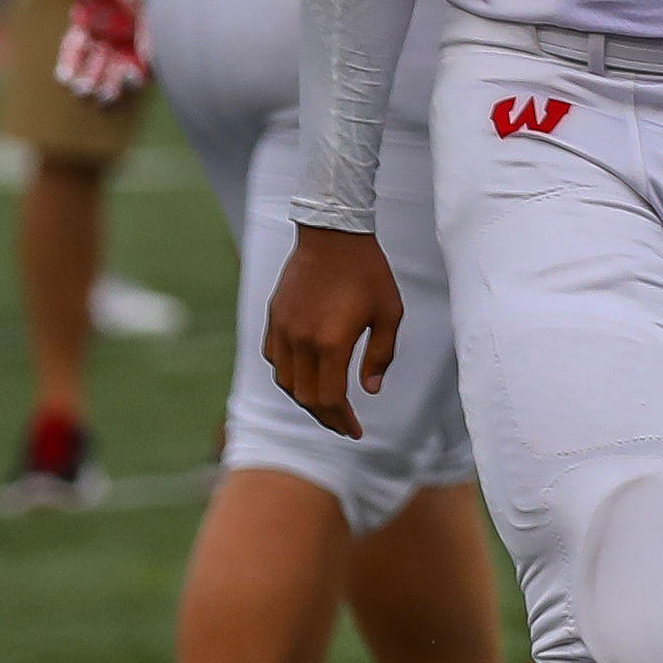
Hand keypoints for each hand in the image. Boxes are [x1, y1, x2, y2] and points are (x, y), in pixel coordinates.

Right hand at [55, 0, 149, 104]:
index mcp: (93, 23)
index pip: (73, 46)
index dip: (68, 62)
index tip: (65, 78)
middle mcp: (104, 42)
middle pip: (86, 70)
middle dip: (84, 81)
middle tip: (85, 89)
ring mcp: (123, 53)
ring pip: (105, 79)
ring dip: (103, 88)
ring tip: (105, 94)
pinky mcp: (143, 62)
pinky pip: (133, 77)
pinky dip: (130, 80)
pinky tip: (132, 75)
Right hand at [263, 228, 402, 439]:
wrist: (334, 232)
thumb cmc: (368, 271)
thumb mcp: (389, 312)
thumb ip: (380, 355)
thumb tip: (370, 389)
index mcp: (332, 343)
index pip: (331, 398)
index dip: (342, 421)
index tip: (354, 431)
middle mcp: (302, 340)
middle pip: (306, 397)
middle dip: (326, 416)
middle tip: (343, 423)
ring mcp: (284, 328)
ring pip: (285, 381)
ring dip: (304, 398)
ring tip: (325, 403)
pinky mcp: (275, 316)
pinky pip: (273, 357)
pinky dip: (287, 374)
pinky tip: (303, 374)